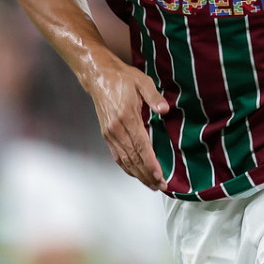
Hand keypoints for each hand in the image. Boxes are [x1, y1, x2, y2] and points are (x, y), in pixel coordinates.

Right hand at [87, 59, 169, 189]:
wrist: (98, 77)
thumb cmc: (122, 78)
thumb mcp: (142, 81)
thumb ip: (154, 97)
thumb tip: (165, 110)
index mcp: (126, 118)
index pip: (140, 147)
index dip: (150, 164)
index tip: (160, 176)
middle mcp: (116, 130)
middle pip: (133, 158)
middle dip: (147, 175)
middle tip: (160, 186)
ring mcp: (110, 134)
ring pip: (125, 160)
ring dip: (138, 175)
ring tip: (151, 185)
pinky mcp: (107, 135)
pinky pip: (117, 156)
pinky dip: (127, 168)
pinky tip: (135, 173)